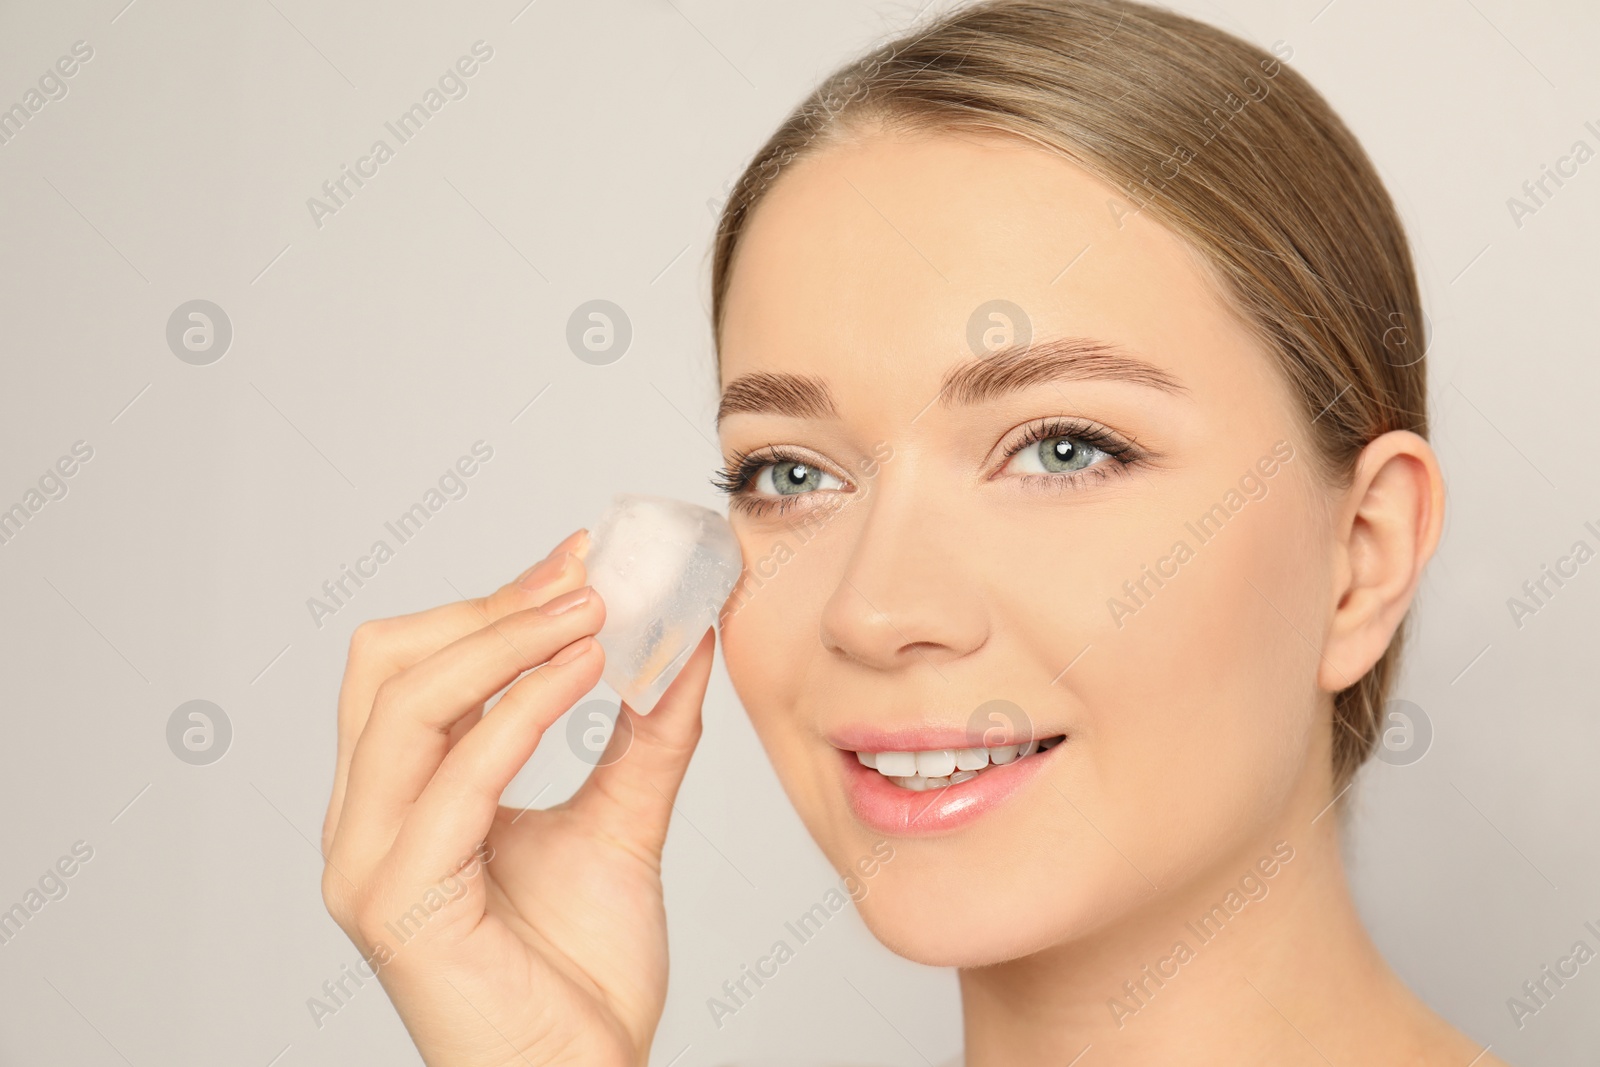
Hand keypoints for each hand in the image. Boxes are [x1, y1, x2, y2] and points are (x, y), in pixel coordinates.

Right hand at [319, 529, 715, 1066]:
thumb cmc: (580, 974)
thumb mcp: (620, 824)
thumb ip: (643, 737)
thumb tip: (683, 644)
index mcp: (401, 799)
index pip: (418, 664)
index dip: (497, 602)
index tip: (581, 559)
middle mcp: (364, 822)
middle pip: (387, 664)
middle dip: (491, 608)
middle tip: (587, 576)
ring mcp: (368, 862)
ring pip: (407, 703)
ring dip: (508, 642)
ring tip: (595, 611)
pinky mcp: (396, 900)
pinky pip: (453, 779)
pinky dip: (520, 712)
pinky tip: (584, 672)